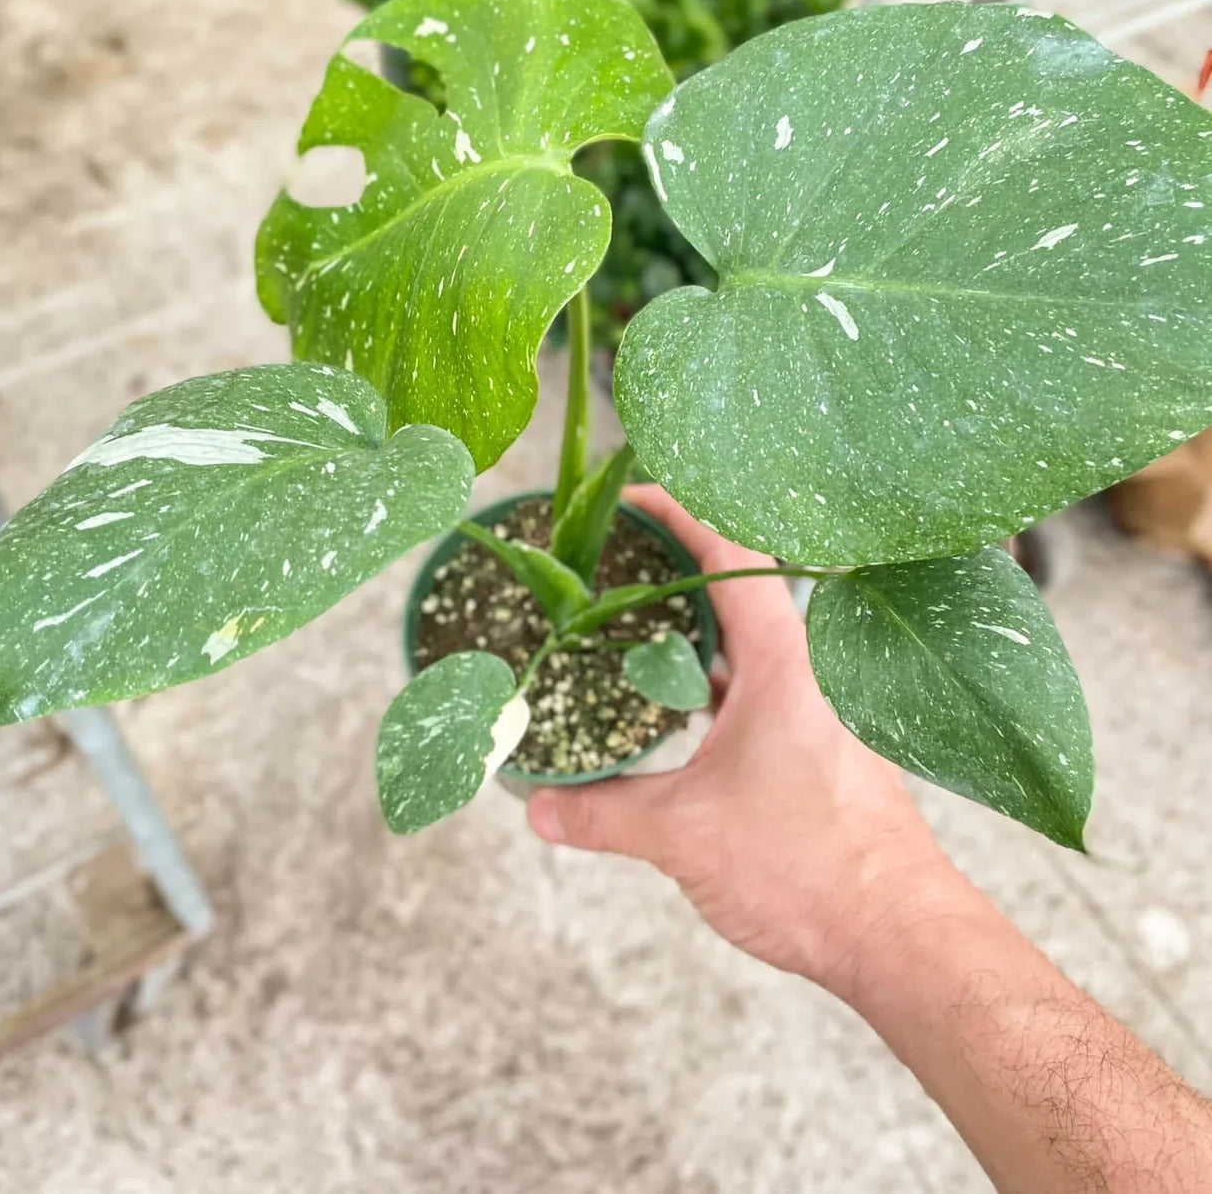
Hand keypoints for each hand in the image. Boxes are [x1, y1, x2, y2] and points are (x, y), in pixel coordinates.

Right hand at [527, 485, 957, 1000]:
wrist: (899, 935)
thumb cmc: (812, 869)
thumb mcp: (683, 833)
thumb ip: (603, 811)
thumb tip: (538, 806)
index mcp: (783, 657)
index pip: (726, 549)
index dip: (672, 513)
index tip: (622, 501)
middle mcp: (809, 667)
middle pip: (734, 587)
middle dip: (668, 570)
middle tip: (607, 565)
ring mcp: (821, 706)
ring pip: (747, 643)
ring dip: (690, 632)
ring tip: (625, 630)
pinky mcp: (821, 744)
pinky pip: (758, 687)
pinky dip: (713, 683)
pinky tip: (673, 709)